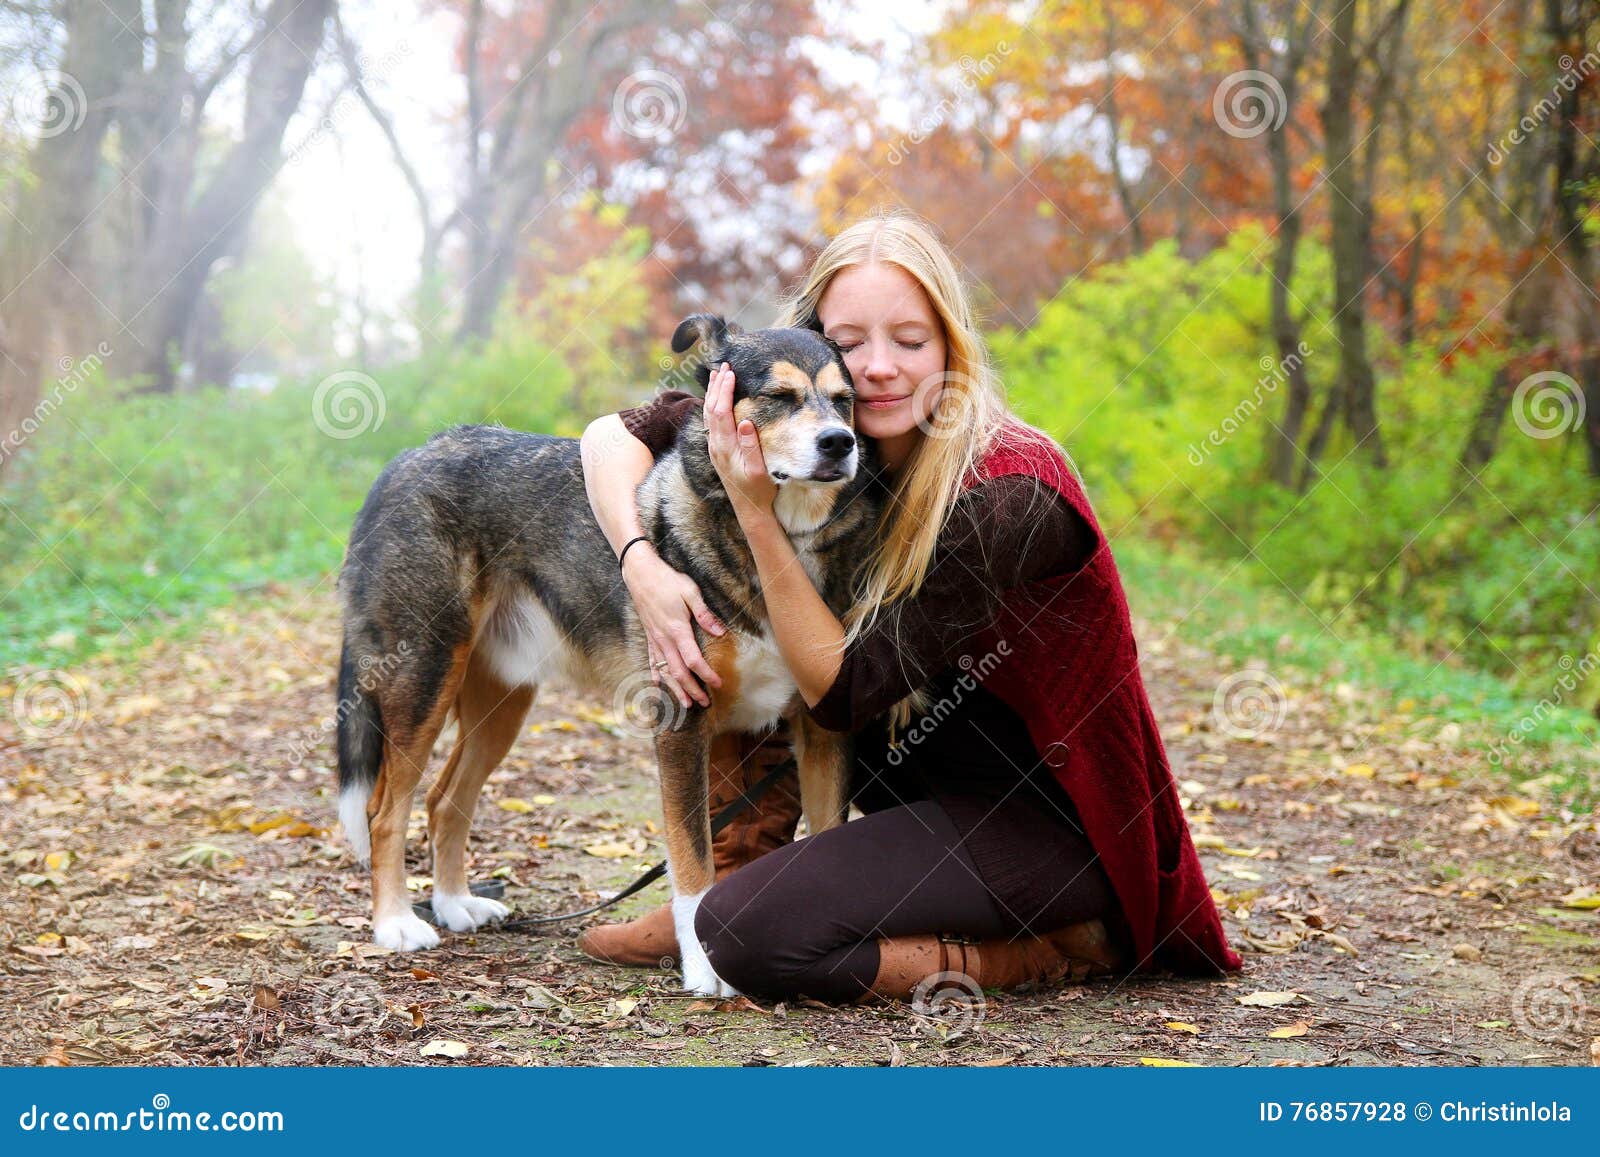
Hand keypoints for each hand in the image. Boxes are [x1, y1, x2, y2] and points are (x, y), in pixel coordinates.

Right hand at [621, 547, 725, 708]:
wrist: (640, 574)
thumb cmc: (667, 580)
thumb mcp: (690, 592)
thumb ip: (704, 614)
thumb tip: (720, 632)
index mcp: (677, 629)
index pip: (693, 660)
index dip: (706, 674)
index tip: (718, 683)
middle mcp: (664, 639)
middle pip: (679, 672)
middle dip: (692, 690)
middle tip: (704, 702)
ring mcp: (654, 639)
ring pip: (665, 671)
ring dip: (676, 688)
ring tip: (685, 703)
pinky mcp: (649, 636)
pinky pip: (652, 660)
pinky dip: (657, 674)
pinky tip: (660, 684)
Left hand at [704, 362, 777, 516]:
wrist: (749, 510)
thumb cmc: (759, 491)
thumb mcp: (759, 471)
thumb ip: (751, 446)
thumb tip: (745, 422)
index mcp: (725, 448)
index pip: (721, 412)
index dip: (724, 391)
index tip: (730, 373)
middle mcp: (716, 446)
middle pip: (711, 409)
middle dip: (716, 386)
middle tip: (723, 365)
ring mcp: (714, 448)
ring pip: (708, 414)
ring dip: (712, 393)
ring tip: (716, 375)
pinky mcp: (717, 451)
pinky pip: (710, 422)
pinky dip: (712, 405)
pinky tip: (716, 399)